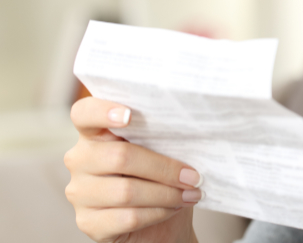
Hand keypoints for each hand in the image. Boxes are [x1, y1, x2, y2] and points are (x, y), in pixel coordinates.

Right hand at [64, 97, 200, 242]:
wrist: (159, 221)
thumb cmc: (160, 177)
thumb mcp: (160, 150)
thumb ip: (158, 136)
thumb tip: (186, 129)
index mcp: (95, 133)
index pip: (84, 113)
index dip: (102, 111)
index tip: (129, 115)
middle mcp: (80, 159)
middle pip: (120, 157)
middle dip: (165, 168)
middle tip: (193, 176)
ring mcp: (79, 192)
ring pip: (126, 192)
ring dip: (166, 194)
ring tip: (191, 193)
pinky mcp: (87, 222)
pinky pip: (127, 217)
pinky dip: (158, 212)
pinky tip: (174, 208)